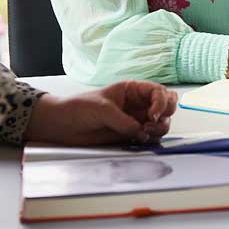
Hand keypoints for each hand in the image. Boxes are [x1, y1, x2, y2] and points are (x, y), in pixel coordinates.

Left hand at [25, 81, 177, 145]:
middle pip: (166, 106)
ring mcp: (135, 120)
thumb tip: (140, 132)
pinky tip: (139, 139)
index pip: (158, 92)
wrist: (62, 125)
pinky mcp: (130, 135)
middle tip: (153, 122)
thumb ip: (123, 121)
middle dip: (166, 114)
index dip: (161, 102)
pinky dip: (151, 139)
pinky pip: (149, 137)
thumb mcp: (102, 108)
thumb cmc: (78, 108)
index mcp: (132, 89)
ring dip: (159, 129)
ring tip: (144, 133)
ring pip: (161, 123)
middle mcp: (137, 104)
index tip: (153, 114)